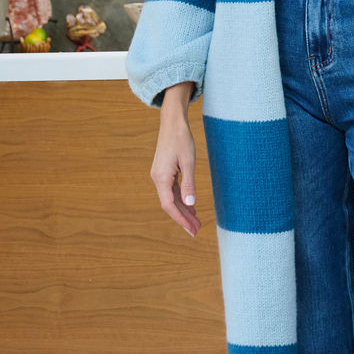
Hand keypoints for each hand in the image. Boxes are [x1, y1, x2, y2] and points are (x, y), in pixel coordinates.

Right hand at [151, 83, 200, 237]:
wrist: (172, 123)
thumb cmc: (181, 139)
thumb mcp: (189, 162)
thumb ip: (189, 183)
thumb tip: (190, 204)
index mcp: (161, 178)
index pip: (169, 205)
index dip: (180, 219)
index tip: (191, 229)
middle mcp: (157, 178)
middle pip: (170, 204)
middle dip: (183, 218)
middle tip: (196, 231)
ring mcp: (160, 175)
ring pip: (171, 198)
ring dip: (183, 210)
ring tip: (196, 222)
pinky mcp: (164, 172)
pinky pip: (172, 191)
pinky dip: (181, 200)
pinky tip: (190, 206)